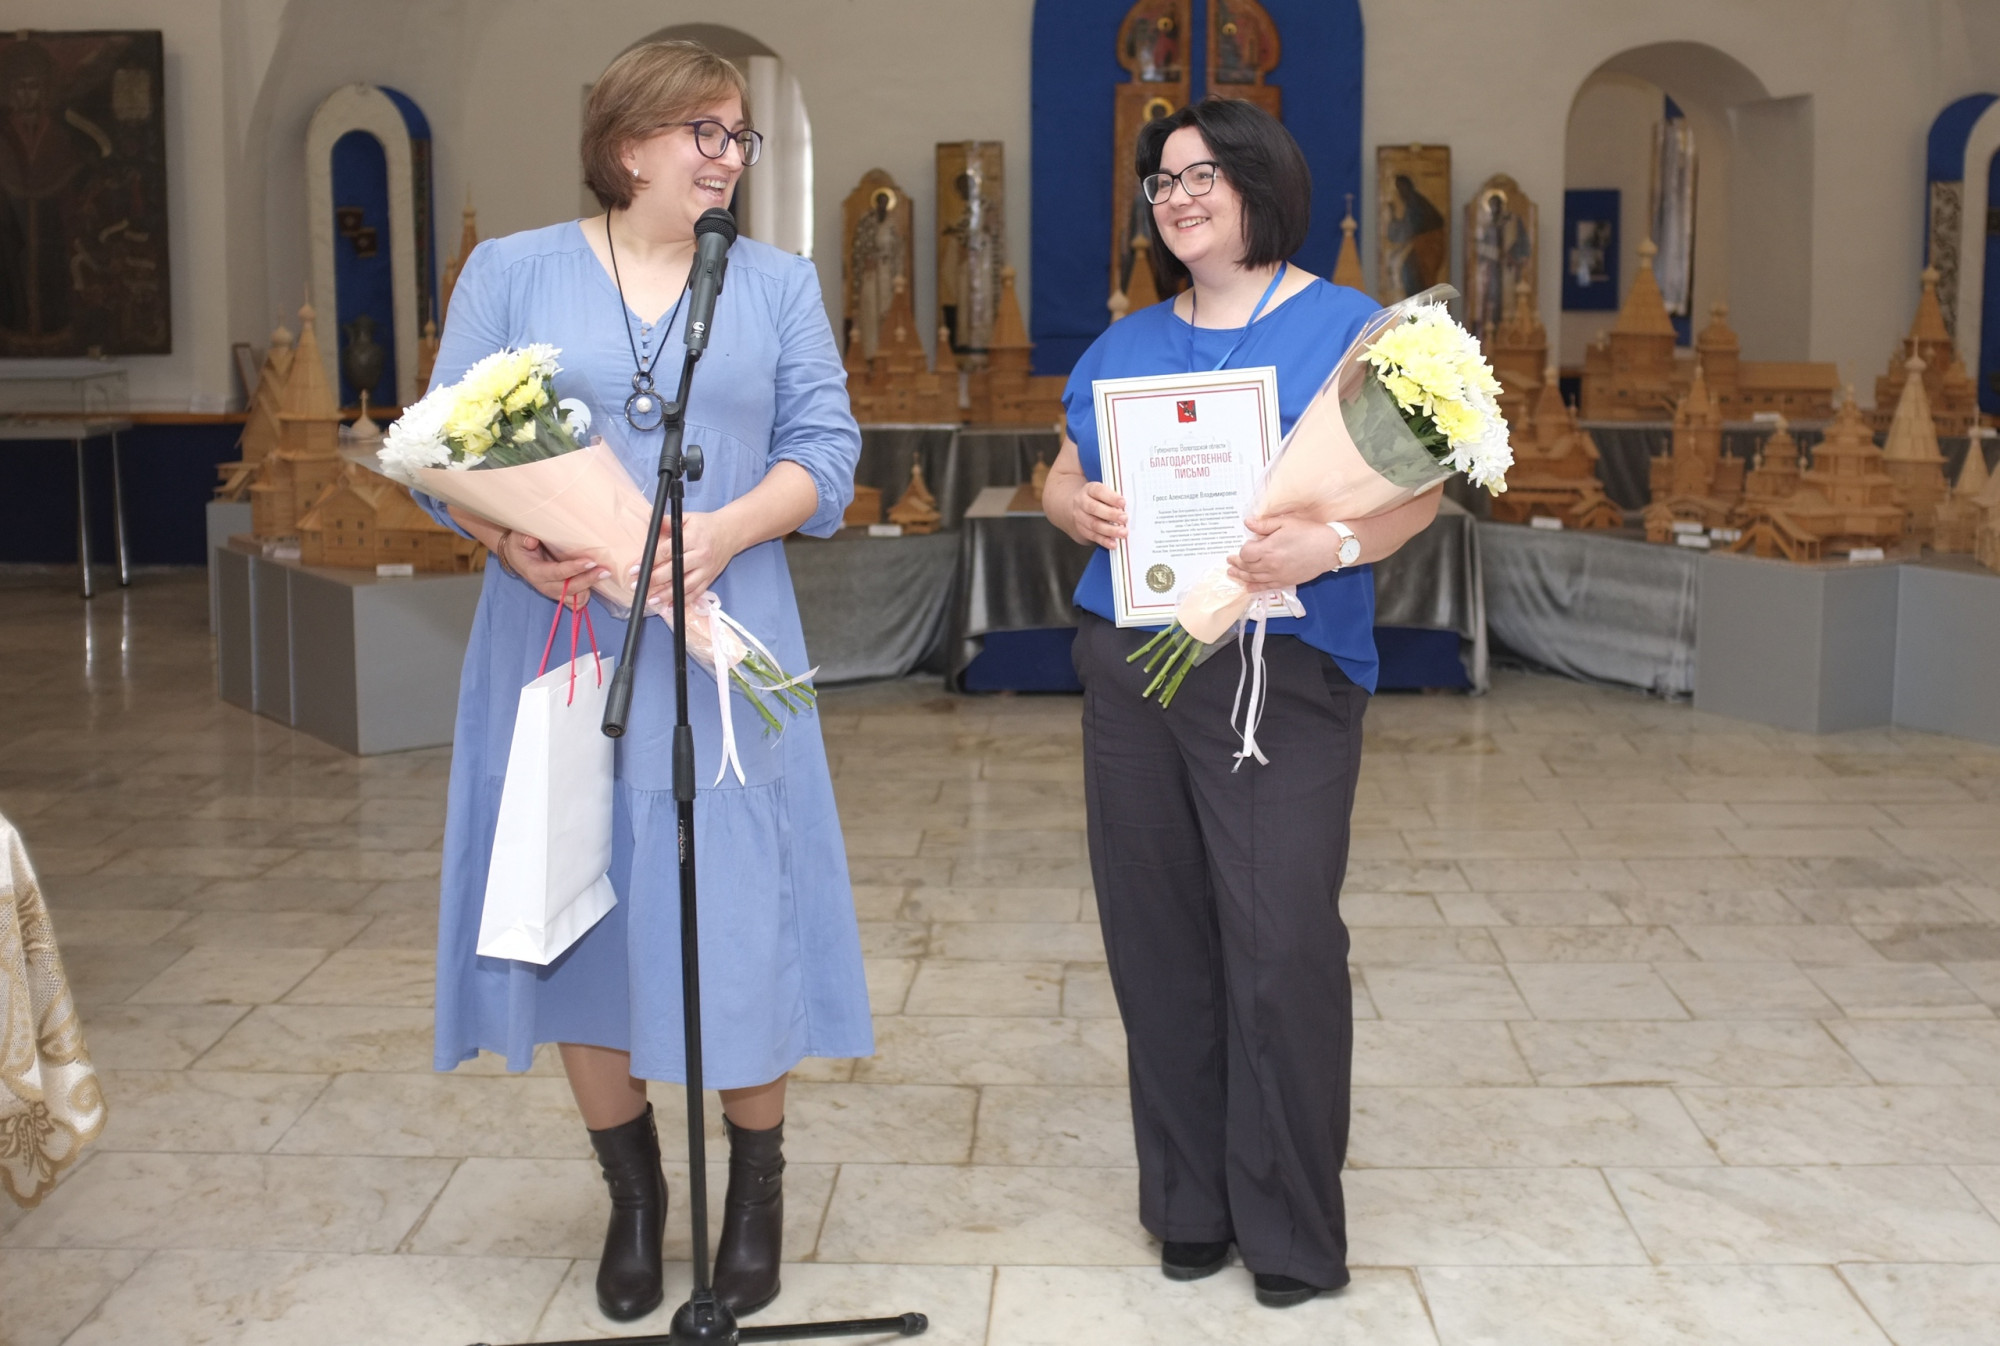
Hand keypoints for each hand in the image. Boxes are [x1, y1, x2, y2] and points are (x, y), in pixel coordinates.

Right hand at [501, 532, 600, 608]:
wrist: (518, 557)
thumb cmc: (520, 546)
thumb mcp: (517, 539)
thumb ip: (523, 538)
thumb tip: (531, 540)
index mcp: (535, 572)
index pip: (557, 573)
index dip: (573, 568)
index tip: (590, 562)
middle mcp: (545, 586)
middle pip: (569, 589)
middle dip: (588, 580)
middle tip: (605, 570)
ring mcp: (554, 592)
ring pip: (575, 598)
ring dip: (589, 588)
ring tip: (603, 574)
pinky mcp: (561, 594)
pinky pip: (576, 602)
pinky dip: (587, 595)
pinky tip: (596, 582)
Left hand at [630, 510, 742, 611]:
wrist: (732, 532)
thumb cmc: (706, 525)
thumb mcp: (687, 518)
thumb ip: (668, 521)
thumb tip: (649, 519)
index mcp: (692, 538)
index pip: (667, 552)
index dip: (650, 561)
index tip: (635, 568)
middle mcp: (700, 555)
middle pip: (674, 571)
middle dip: (654, 580)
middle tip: (637, 586)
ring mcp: (706, 569)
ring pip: (685, 585)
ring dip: (667, 594)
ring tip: (652, 600)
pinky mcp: (710, 578)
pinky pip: (696, 593)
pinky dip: (683, 601)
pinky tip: (670, 606)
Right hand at [1071, 481, 1127, 549]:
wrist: (1079, 508)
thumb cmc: (1098, 499)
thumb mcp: (1103, 493)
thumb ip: (1114, 497)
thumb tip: (1131, 505)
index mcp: (1089, 490)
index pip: (1098, 491)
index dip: (1111, 497)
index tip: (1123, 503)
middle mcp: (1082, 503)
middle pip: (1094, 508)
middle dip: (1111, 514)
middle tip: (1125, 519)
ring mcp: (1080, 517)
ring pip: (1094, 524)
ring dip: (1110, 530)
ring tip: (1123, 533)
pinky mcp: (1082, 530)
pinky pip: (1093, 536)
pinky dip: (1104, 541)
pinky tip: (1113, 543)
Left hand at [1227, 513, 1341, 590]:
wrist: (1329, 548)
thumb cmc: (1308, 532)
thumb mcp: (1286, 522)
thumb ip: (1264, 524)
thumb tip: (1247, 523)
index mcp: (1268, 549)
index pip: (1245, 553)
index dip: (1242, 550)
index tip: (1245, 545)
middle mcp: (1270, 565)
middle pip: (1247, 567)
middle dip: (1237, 563)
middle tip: (1230, 561)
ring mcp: (1278, 575)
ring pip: (1253, 578)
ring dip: (1241, 576)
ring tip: (1232, 573)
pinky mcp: (1286, 582)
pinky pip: (1266, 587)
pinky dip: (1254, 588)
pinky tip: (1248, 587)